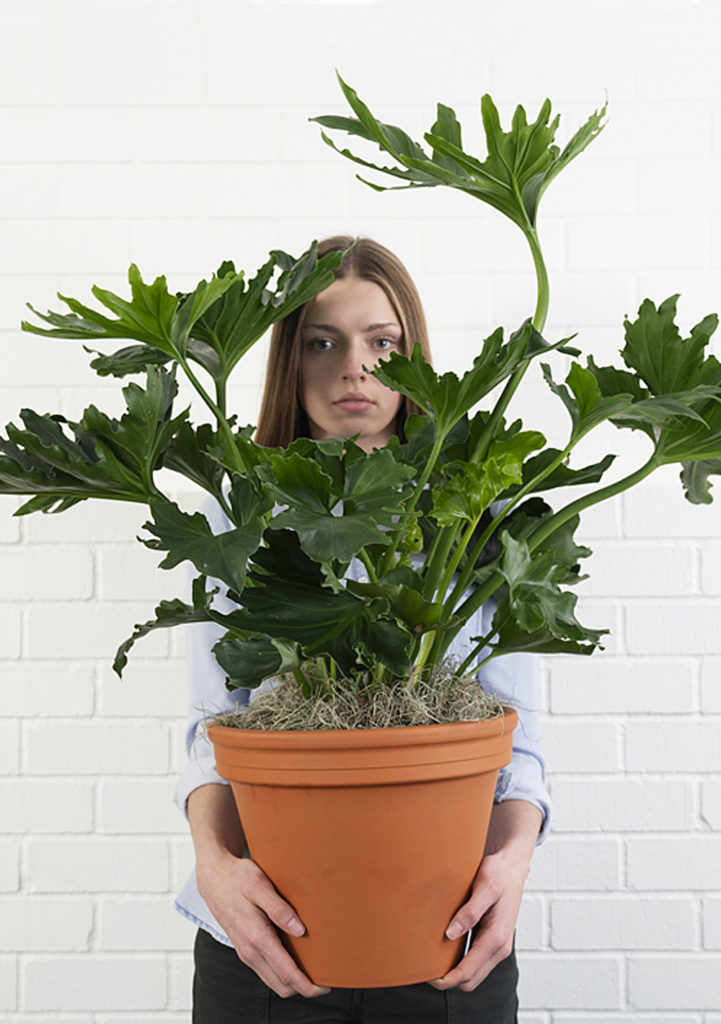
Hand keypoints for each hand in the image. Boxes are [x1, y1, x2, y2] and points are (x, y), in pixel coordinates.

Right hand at [187, 783, 329, 999]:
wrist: (213, 878)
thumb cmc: (238, 878)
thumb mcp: (259, 885)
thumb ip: (279, 908)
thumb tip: (300, 930)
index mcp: (256, 937)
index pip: (286, 974)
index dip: (307, 985)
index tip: (326, 987)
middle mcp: (250, 951)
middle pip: (282, 986)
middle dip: (304, 987)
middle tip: (326, 978)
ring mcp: (246, 953)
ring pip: (274, 981)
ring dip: (293, 981)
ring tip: (314, 969)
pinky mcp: (245, 949)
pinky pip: (266, 971)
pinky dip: (282, 973)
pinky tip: (295, 958)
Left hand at [428, 799, 541, 992]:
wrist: (513, 866)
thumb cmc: (499, 873)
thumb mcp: (485, 887)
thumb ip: (470, 912)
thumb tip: (451, 934)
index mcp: (496, 938)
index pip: (468, 973)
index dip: (446, 979)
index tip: (427, 976)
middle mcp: (500, 947)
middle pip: (470, 980)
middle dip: (449, 980)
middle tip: (425, 969)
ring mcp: (499, 946)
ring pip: (474, 974)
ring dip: (455, 973)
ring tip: (433, 961)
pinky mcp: (494, 940)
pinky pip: (477, 962)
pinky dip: (462, 963)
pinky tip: (447, 949)